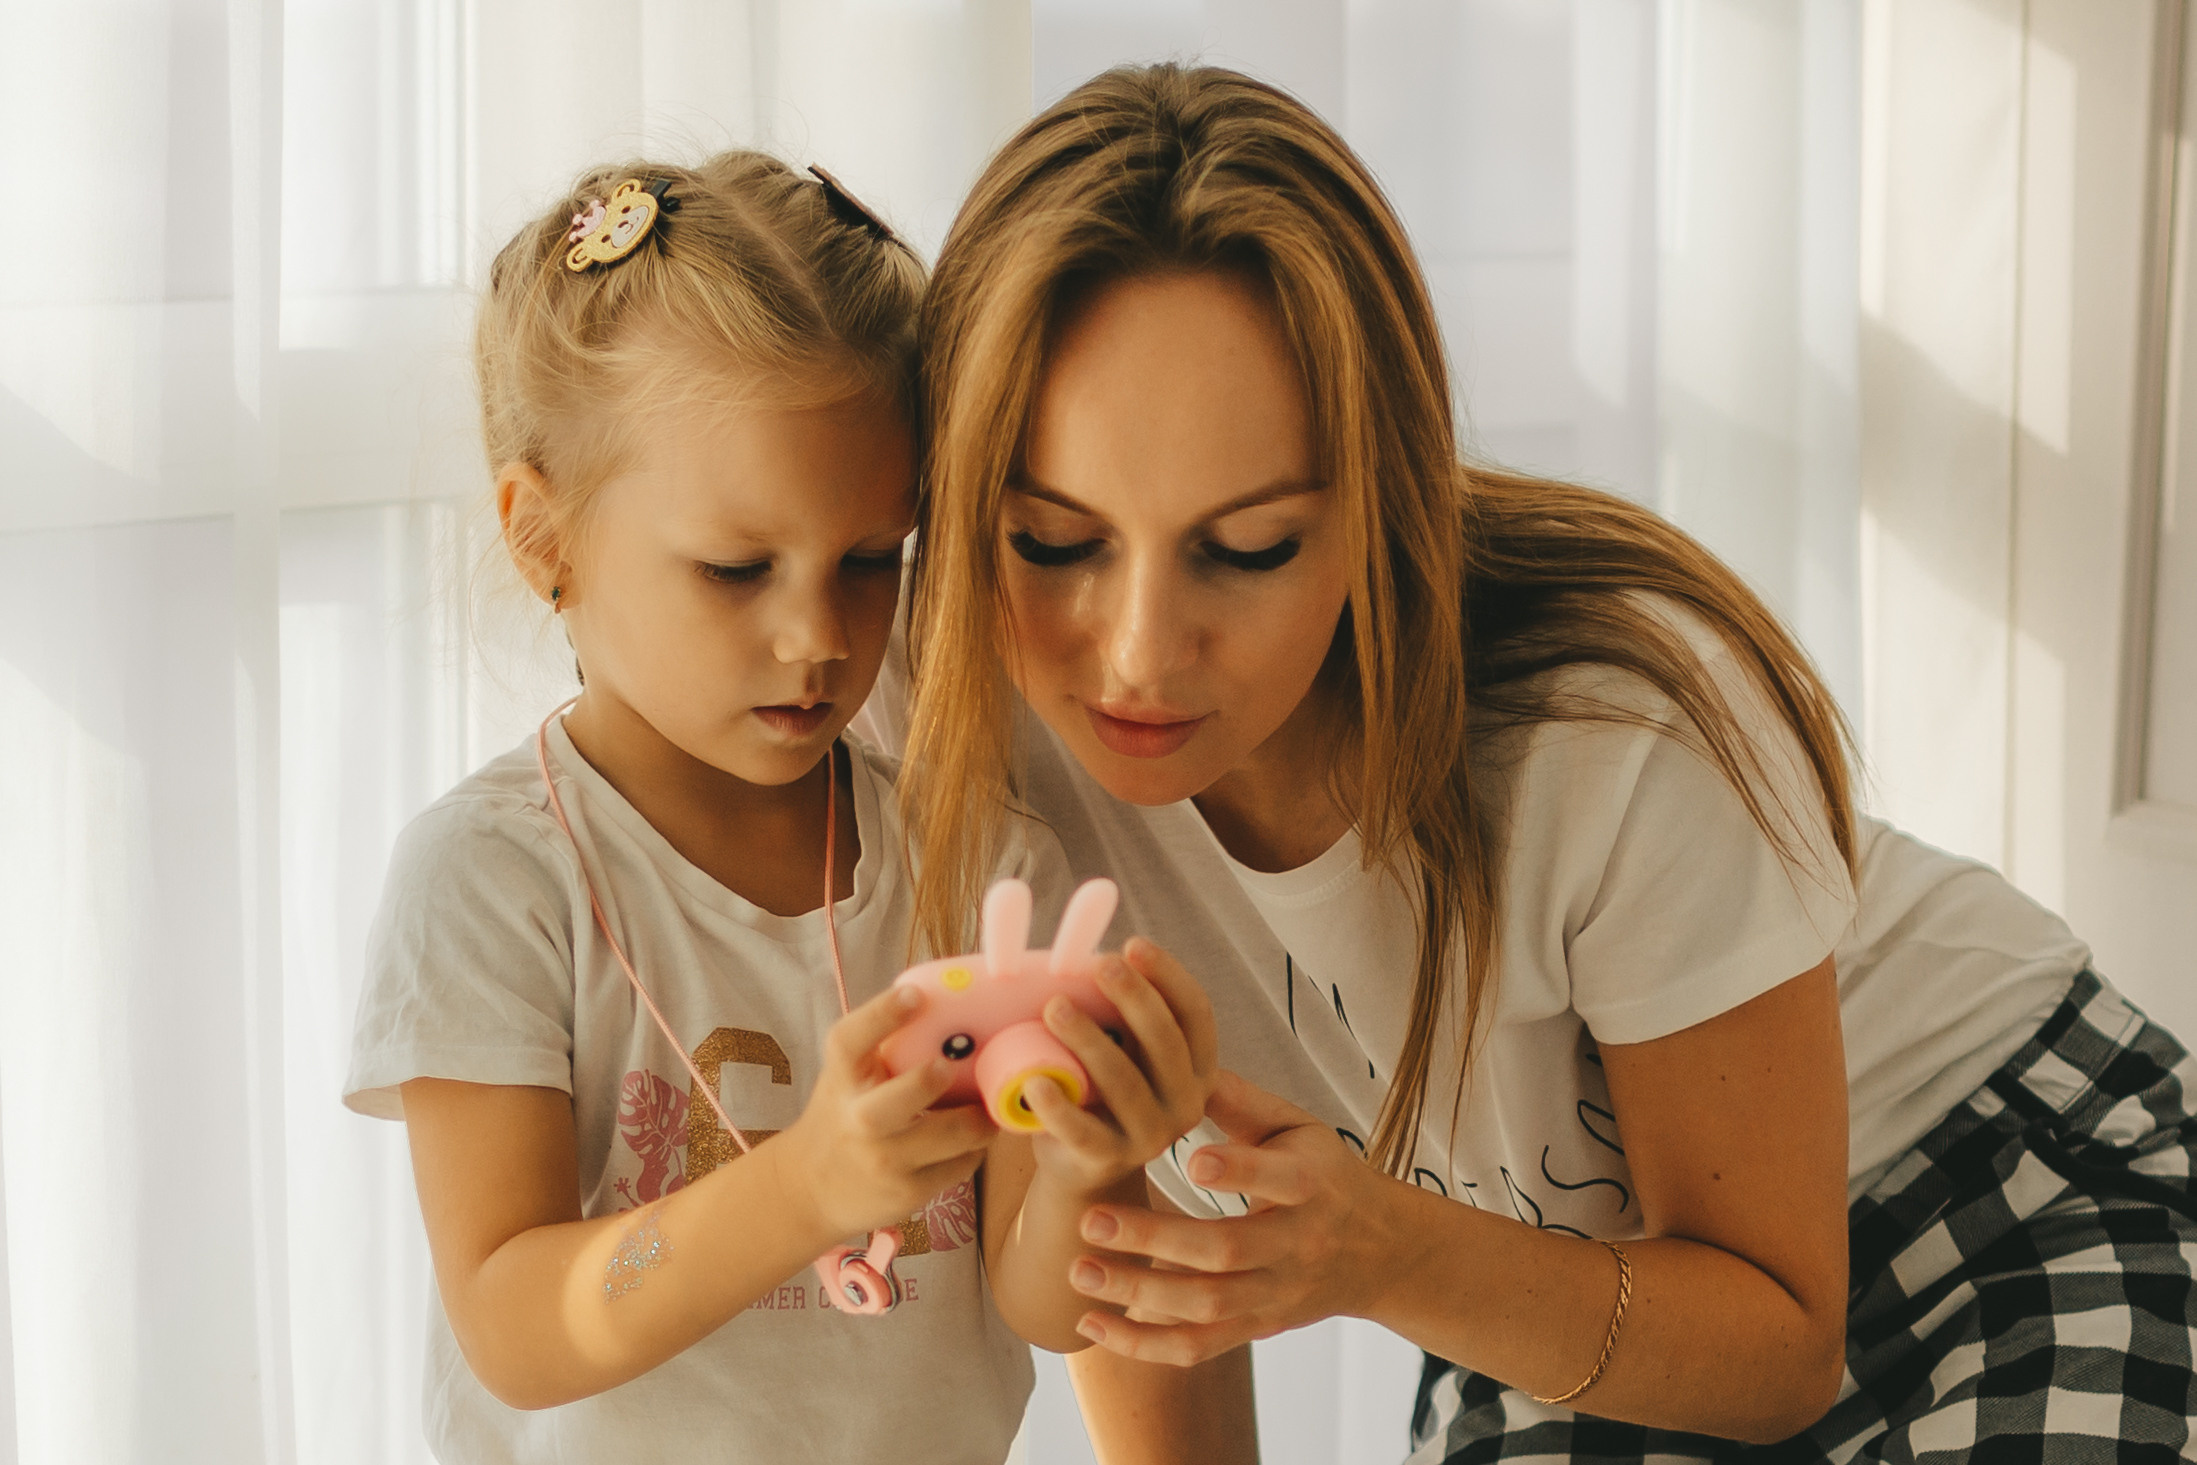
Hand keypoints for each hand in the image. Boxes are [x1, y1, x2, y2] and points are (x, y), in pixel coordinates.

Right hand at [778, 984, 996, 1240]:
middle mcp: (858, 1120)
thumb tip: (948, 1004)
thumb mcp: (847, 1080)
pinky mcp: (909, 1192)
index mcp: (842, 1079)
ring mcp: (884, 1160)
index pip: (850, 1041)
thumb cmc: (842, 1116)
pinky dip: (974, 1148)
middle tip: (951, 1068)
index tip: (914, 994)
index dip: (882, 1014)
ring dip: (980, 1118)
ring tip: (989, 1105)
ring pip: (950, 1136)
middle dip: (929, 1082)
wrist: (809, 1189)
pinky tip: (972, 1139)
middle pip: (896, 1101)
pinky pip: (960, 1164)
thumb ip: (882, 1049)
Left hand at [1022, 938, 1218, 1196]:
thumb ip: (1124, 1014)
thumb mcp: (1127, 1049)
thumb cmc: (1104, 1089)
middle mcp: (1186, 1102)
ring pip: (1123, 1082)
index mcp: (1199, 1067)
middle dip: (1133, 997)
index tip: (1133, 944)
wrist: (1085, 1163)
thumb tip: (1090, 955)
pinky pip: (1082, 1131)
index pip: (1195, 1012)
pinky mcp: (1109, 1160)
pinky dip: (1057, 1106)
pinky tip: (1034, 1080)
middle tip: (1100, 964)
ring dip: (1088, 1039)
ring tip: (1054, 1007)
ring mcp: (1151, 1137)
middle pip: (1166, 1042)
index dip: (1168, 975)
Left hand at [1065, 1070, 1396, 1364]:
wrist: (1379, 1251)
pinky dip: (1144, 1346)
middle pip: (1226, 1250)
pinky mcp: (1256, 1327)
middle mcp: (1295, 1245)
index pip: (1277, 1180)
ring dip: (1139, 1292)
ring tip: (1080, 1270)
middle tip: (1091, 1221)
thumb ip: (1242, 1102)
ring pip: (1207, 1305)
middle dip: (1155, 1239)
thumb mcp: (1299, 1128)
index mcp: (1310, 1184)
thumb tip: (1182, 1063)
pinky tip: (1093, 1326)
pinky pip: (1198, 1347)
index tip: (1190, 1158)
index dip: (1237, 1172)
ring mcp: (1275, 1293)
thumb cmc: (1324, 1174)